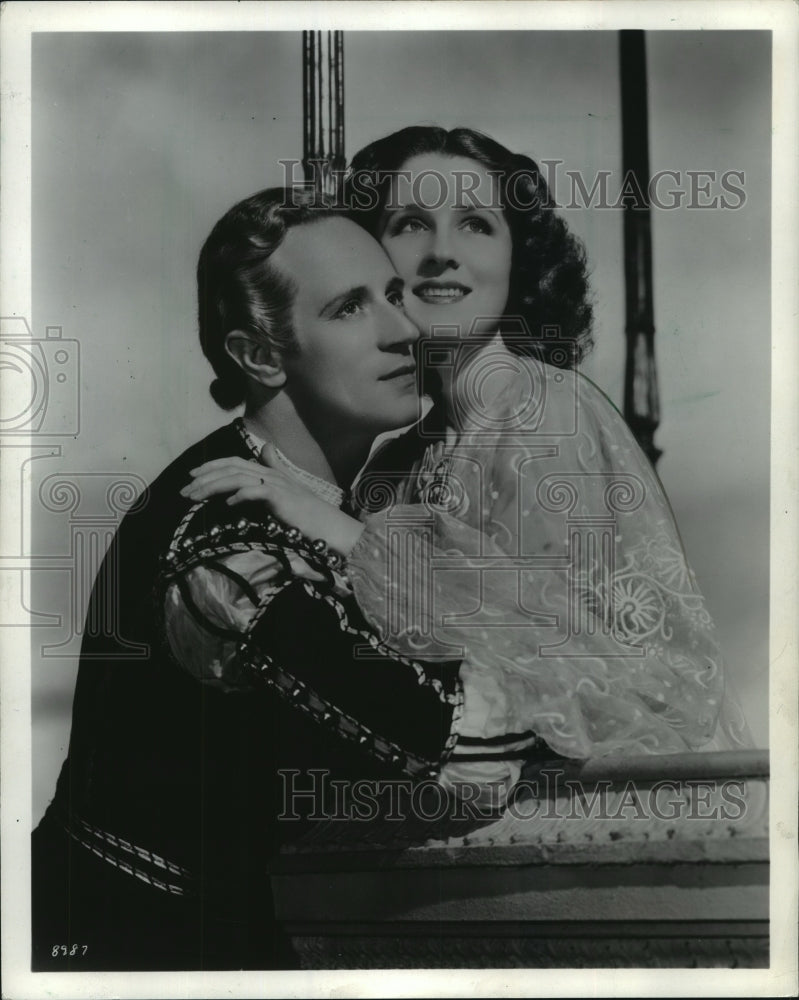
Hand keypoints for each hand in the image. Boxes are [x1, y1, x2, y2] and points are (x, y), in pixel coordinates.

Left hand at [181, 444, 363, 556]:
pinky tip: (227, 504)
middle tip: (184, 490)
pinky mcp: (281, 498)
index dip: (212, 466)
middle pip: (231, 468)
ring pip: (237, 478)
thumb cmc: (308, 513)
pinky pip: (255, 492)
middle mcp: (271, 474)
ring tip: (195, 497)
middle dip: (204, 477)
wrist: (330, 526)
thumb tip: (266, 449)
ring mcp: (276, 485)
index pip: (235, 462)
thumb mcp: (288, 488)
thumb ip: (275, 468)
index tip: (192, 476)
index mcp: (270, 472)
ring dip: (212, 487)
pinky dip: (239, 496)